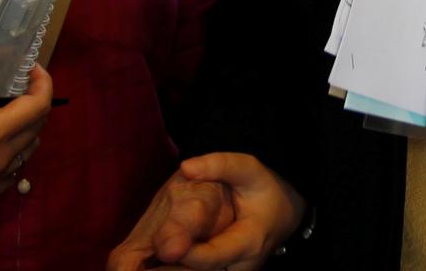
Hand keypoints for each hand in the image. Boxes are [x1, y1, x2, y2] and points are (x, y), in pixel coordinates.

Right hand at [0, 12, 54, 221]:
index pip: (38, 107)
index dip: (43, 84)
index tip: (31, 70)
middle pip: (37, 129)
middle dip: (35, 104)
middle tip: (19, 85)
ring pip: (25, 154)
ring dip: (26, 131)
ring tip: (7, 112)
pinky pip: (9, 176)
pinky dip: (11, 157)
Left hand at [108, 153, 304, 270]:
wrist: (283, 213)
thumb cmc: (262, 189)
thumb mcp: (247, 169)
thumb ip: (219, 165)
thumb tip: (185, 167)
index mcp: (249, 242)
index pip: (213, 256)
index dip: (188, 254)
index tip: (163, 248)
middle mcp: (241, 268)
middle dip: (171, 270)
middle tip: (142, 263)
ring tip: (143, 267)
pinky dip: (178, 269)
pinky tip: (156, 264)